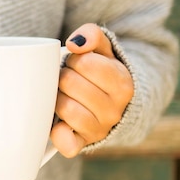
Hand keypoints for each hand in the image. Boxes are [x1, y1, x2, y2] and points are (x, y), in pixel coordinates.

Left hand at [50, 24, 133, 157]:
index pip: (85, 63)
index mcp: (123, 84)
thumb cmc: (101, 72)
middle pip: (69, 83)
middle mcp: (114, 110)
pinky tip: (58, 123)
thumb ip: (92, 35)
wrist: (112, 105)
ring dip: (57, 98)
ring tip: (63, 95)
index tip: (76, 64)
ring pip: (65, 109)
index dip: (74, 59)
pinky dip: (58, 134)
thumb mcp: (103, 49)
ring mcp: (100, 130)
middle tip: (67, 80)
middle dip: (62, 76)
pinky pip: (67, 144)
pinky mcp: (83, 144)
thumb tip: (75, 44)